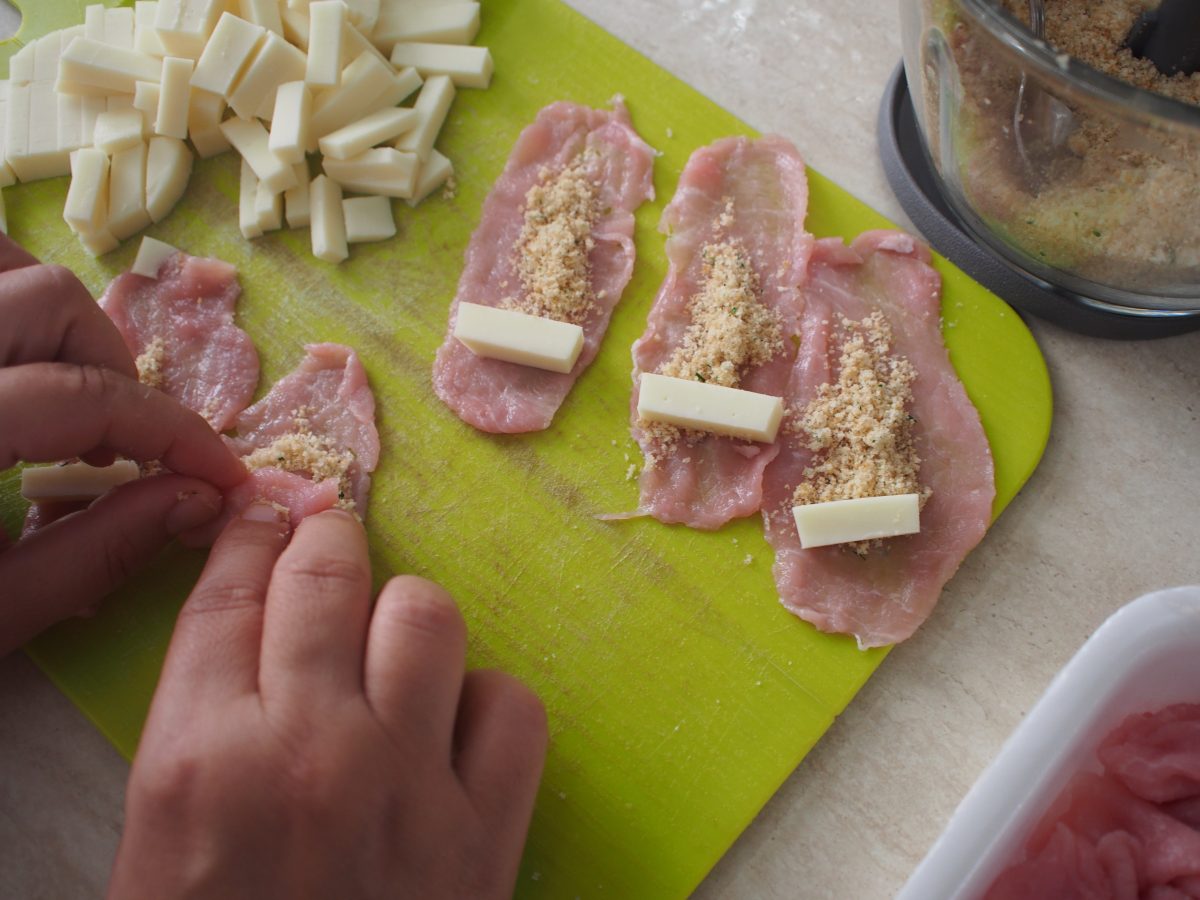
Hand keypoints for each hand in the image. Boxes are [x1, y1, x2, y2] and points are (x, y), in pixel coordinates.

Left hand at [0, 236, 245, 655]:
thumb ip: (98, 550)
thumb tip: (197, 498)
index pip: (92, 397)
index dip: (175, 431)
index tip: (215, 469)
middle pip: (49, 298)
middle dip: (111, 364)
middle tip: (117, 438)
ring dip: (46, 311)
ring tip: (55, 380)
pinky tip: (1, 354)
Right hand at [109, 507, 547, 899]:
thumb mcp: (160, 837)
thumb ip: (201, 720)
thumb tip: (254, 614)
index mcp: (200, 758)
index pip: (230, 588)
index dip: (253, 531)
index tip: (270, 513)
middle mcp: (308, 752)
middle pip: (329, 575)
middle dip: (326, 542)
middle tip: (327, 548)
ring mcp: (408, 789)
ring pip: (428, 614)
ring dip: (405, 615)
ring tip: (390, 649)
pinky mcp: (487, 836)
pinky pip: (514, 706)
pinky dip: (486, 704)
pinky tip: (455, 731)